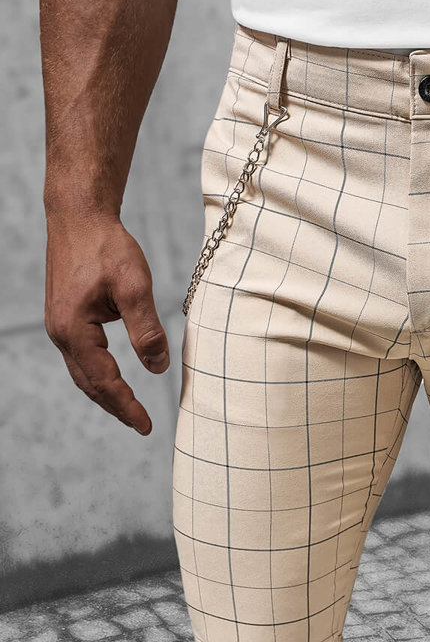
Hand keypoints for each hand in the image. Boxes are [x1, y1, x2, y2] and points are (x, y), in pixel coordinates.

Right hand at [44, 212, 169, 434]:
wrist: (79, 216)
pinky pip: (80, 358)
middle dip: (115, 407)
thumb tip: (158, 369)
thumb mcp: (135, 287)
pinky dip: (97, 376)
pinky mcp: (65, 317)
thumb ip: (147, 330)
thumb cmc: (106, 246)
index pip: (104, 381)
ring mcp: (59, 326)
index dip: (127, 406)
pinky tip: (113, 380)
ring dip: (105, 394)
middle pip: (89, 384)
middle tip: (142, 425)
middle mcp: (61, 332)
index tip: (147, 426)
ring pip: (82, 373)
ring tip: (130, 410)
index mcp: (74, 330)